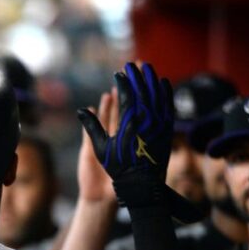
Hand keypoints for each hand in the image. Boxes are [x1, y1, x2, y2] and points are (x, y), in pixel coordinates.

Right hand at [78, 62, 173, 181]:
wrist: (142, 185)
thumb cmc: (119, 168)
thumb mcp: (100, 149)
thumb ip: (91, 127)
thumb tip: (80, 109)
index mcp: (129, 124)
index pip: (127, 94)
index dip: (124, 81)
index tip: (119, 72)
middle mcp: (146, 121)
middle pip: (143, 90)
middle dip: (138, 75)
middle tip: (133, 64)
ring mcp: (159, 125)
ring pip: (157, 95)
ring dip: (152, 79)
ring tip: (148, 68)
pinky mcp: (167, 129)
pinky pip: (168, 106)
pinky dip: (166, 92)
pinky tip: (163, 84)